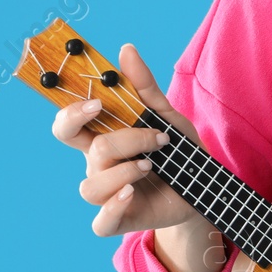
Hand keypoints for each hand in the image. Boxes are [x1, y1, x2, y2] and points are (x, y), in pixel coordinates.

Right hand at [51, 42, 212, 238]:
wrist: (204, 187)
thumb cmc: (179, 150)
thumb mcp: (166, 115)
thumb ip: (144, 86)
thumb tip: (125, 49)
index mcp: (103, 137)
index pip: (67, 124)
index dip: (70, 113)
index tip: (96, 103)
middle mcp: (100, 165)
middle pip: (85, 150)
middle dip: (119, 138)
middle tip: (146, 134)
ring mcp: (108, 193)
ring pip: (90, 186)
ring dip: (122, 171)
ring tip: (151, 164)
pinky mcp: (121, 218)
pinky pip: (100, 222)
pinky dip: (113, 207)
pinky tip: (132, 191)